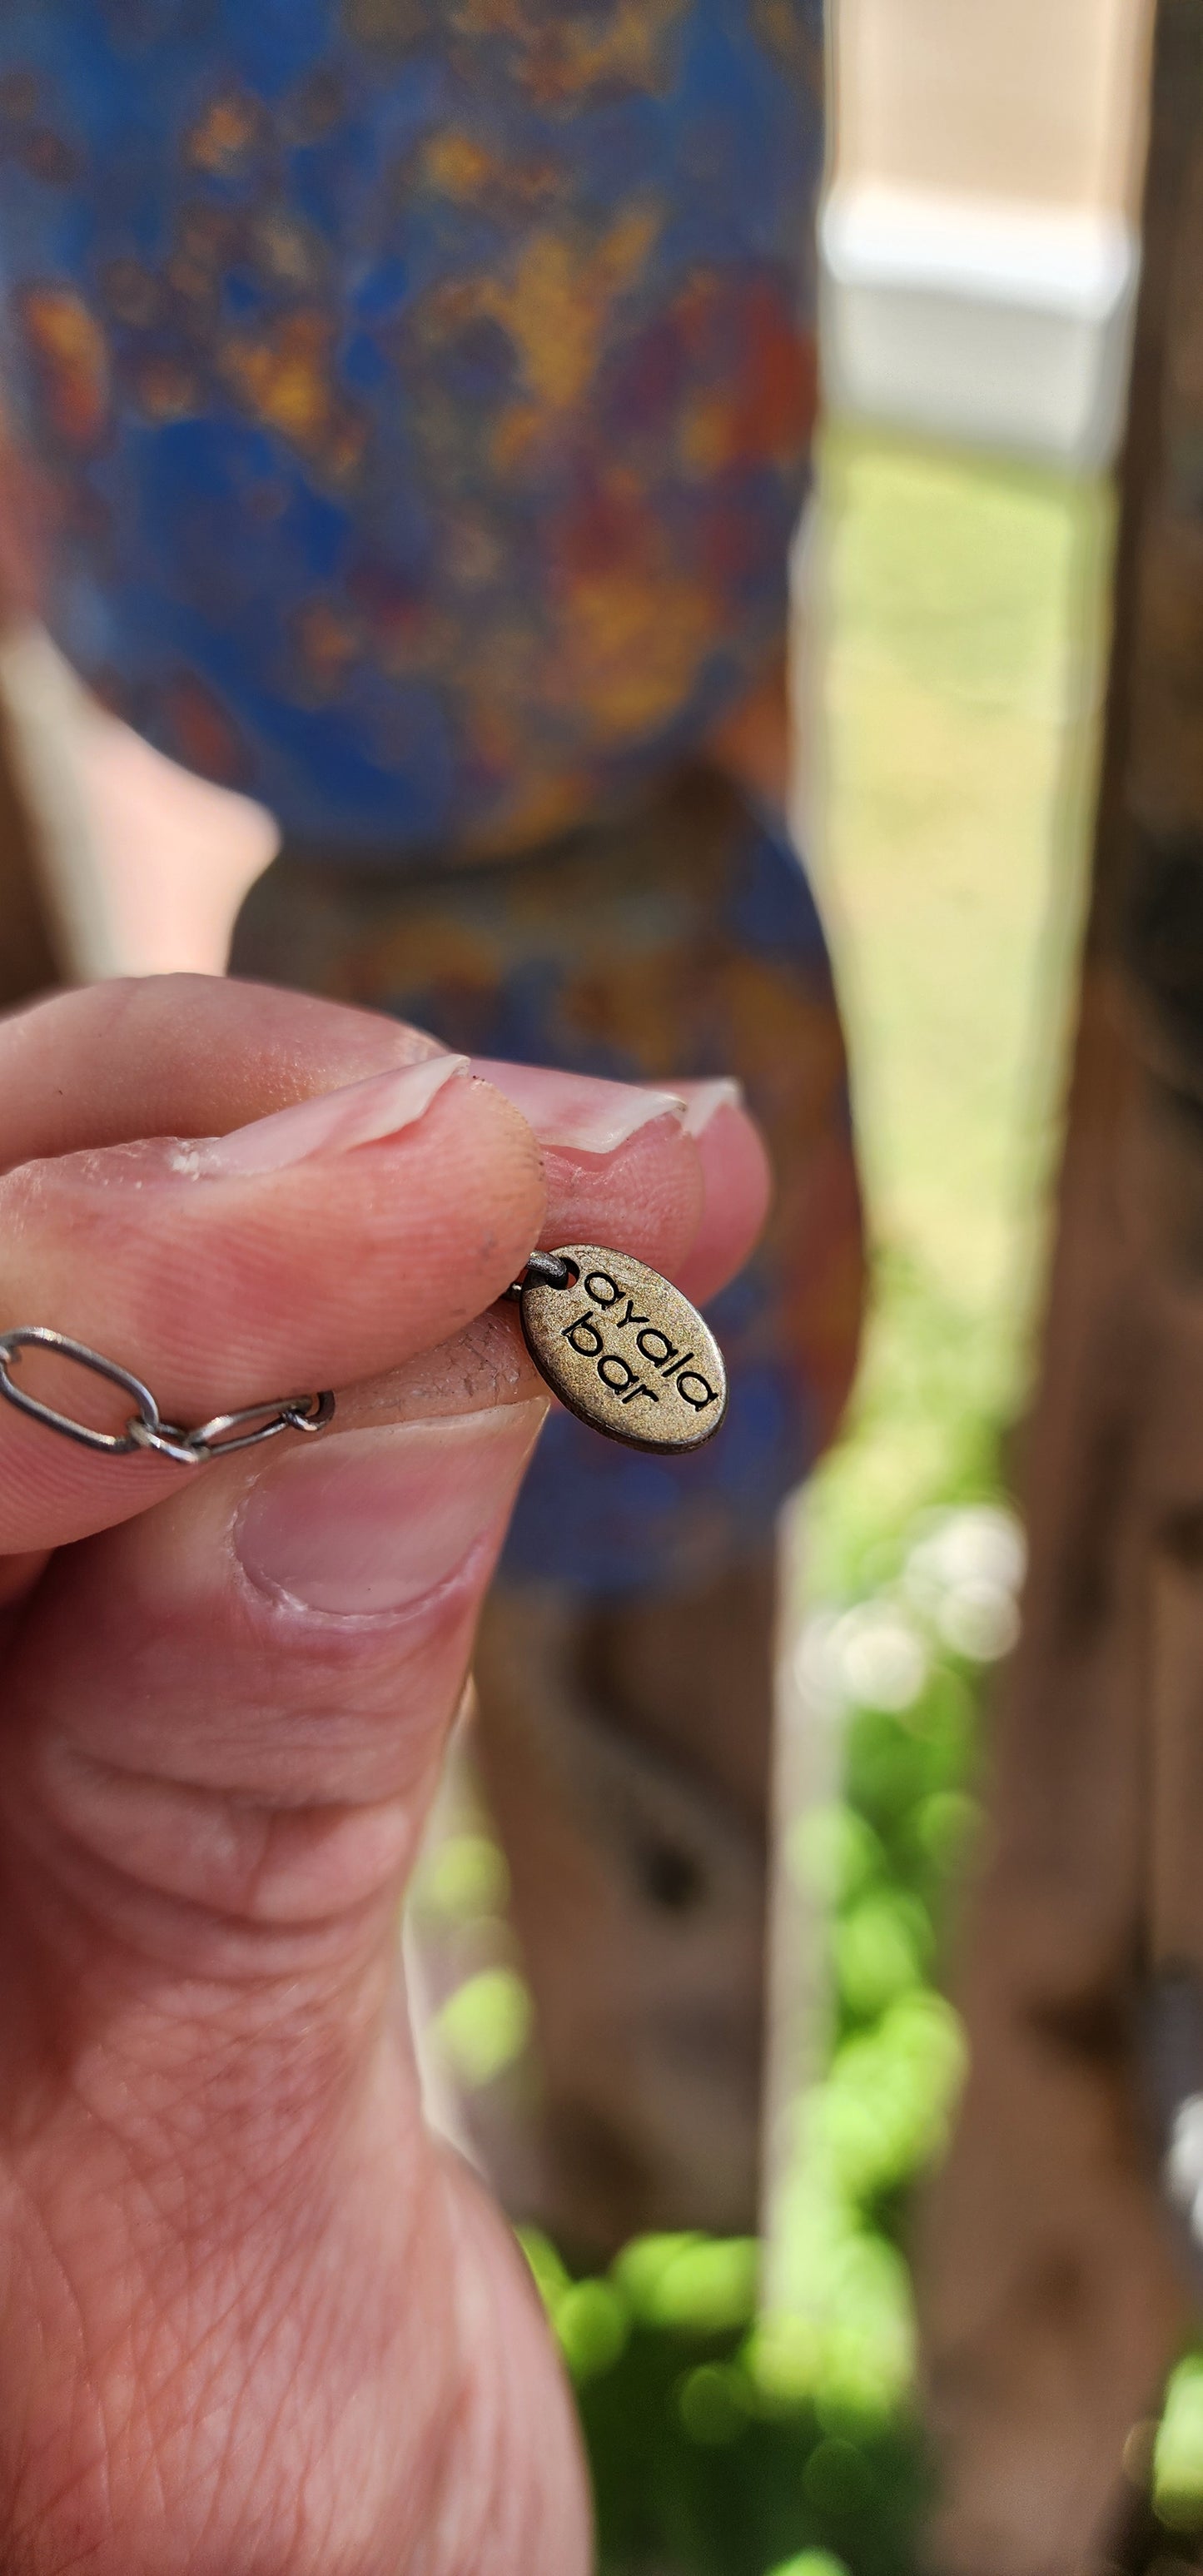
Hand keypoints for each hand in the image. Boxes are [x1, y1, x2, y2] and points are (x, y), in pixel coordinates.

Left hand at [0, 975, 769, 2575]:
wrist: (226, 2573)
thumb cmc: (175, 2545)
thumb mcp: (210, 2285)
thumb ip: (234, 1850)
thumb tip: (400, 1405)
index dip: (79, 1304)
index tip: (431, 1224)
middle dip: (211, 1174)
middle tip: (554, 1167)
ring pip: (19, 1235)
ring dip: (324, 1174)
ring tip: (627, 1188)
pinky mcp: (45, 1605)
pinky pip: (167, 1363)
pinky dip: (375, 1277)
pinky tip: (561, 1246)